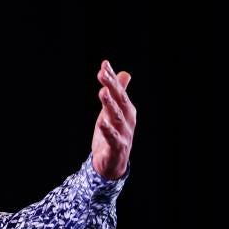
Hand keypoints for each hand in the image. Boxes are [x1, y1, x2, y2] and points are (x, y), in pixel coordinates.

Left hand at [91, 60, 135, 179]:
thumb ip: (119, 93)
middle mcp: (127, 120)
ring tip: (103, 92)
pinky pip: (113, 138)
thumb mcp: (113, 111)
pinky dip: (107, 130)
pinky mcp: (117, 148)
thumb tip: (124, 73)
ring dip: (110, 104)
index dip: (112, 78)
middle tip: (102, 73)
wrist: (113, 164)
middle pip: (119, 101)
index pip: (119, 91)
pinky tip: (101, 122)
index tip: (104, 64)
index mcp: (126, 110)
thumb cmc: (113, 134)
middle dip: (112, 86)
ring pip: (116, 117)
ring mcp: (123, 134)